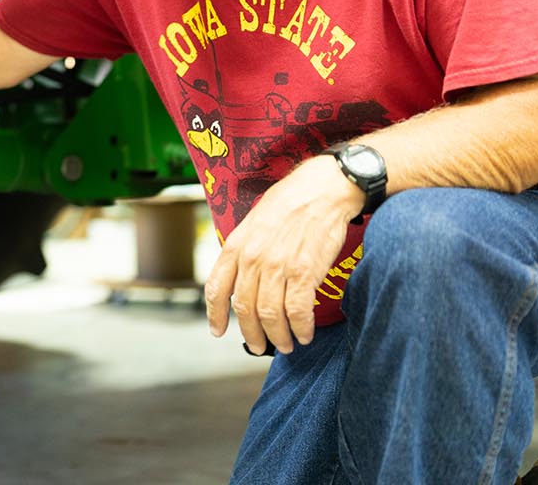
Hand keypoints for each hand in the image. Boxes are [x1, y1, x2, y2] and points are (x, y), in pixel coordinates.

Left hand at [203, 154, 364, 354]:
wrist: (321, 189)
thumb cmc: (289, 203)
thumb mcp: (254, 222)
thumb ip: (245, 251)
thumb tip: (242, 278)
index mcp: (236, 246)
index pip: (217, 288)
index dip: (215, 314)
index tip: (219, 331)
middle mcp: (253, 259)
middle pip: (245, 309)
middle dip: (252, 334)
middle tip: (260, 347)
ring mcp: (277, 266)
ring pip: (270, 315)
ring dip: (278, 336)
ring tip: (287, 344)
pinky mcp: (304, 272)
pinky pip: (298, 311)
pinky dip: (300, 328)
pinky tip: (305, 333)